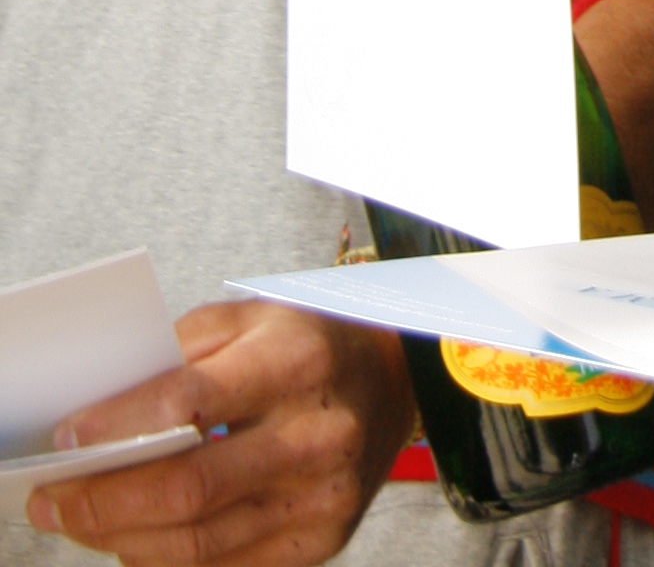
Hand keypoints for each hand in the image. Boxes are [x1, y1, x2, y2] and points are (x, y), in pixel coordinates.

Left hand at [28, 302, 413, 566]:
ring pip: (198, 542)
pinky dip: (165, 560)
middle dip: (104, 502)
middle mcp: (316, 434)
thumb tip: (103, 413)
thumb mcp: (254, 317)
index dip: (120, 426)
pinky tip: (134, 542)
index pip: (192, 400)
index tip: (68, 439)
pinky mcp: (318, 544)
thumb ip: (181, 352)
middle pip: (188, 488)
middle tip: (52, 501)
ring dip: (122, 538)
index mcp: (297, 361)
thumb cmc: (312, 344)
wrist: (396, 382)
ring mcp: (320, 499)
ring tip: (80, 523)